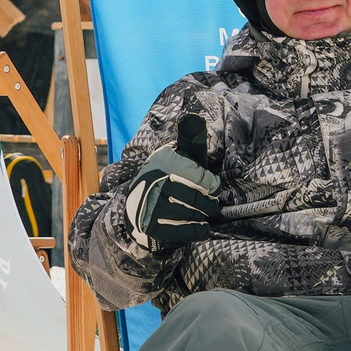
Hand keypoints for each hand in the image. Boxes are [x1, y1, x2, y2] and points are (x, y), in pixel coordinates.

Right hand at [125, 113, 221, 250]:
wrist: (137, 204)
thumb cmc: (168, 177)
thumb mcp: (178, 156)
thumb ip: (190, 140)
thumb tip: (193, 118)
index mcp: (164, 161)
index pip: (201, 177)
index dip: (211, 185)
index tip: (213, 189)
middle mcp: (155, 181)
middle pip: (195, 198)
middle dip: (208, 204)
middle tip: (212, 207)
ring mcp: (150, 204)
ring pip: (189, 214)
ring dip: (201, 217)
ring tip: (203, 216)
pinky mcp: (149, 225)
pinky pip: (179, 231)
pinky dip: (195, 231)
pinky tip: (202, 229)